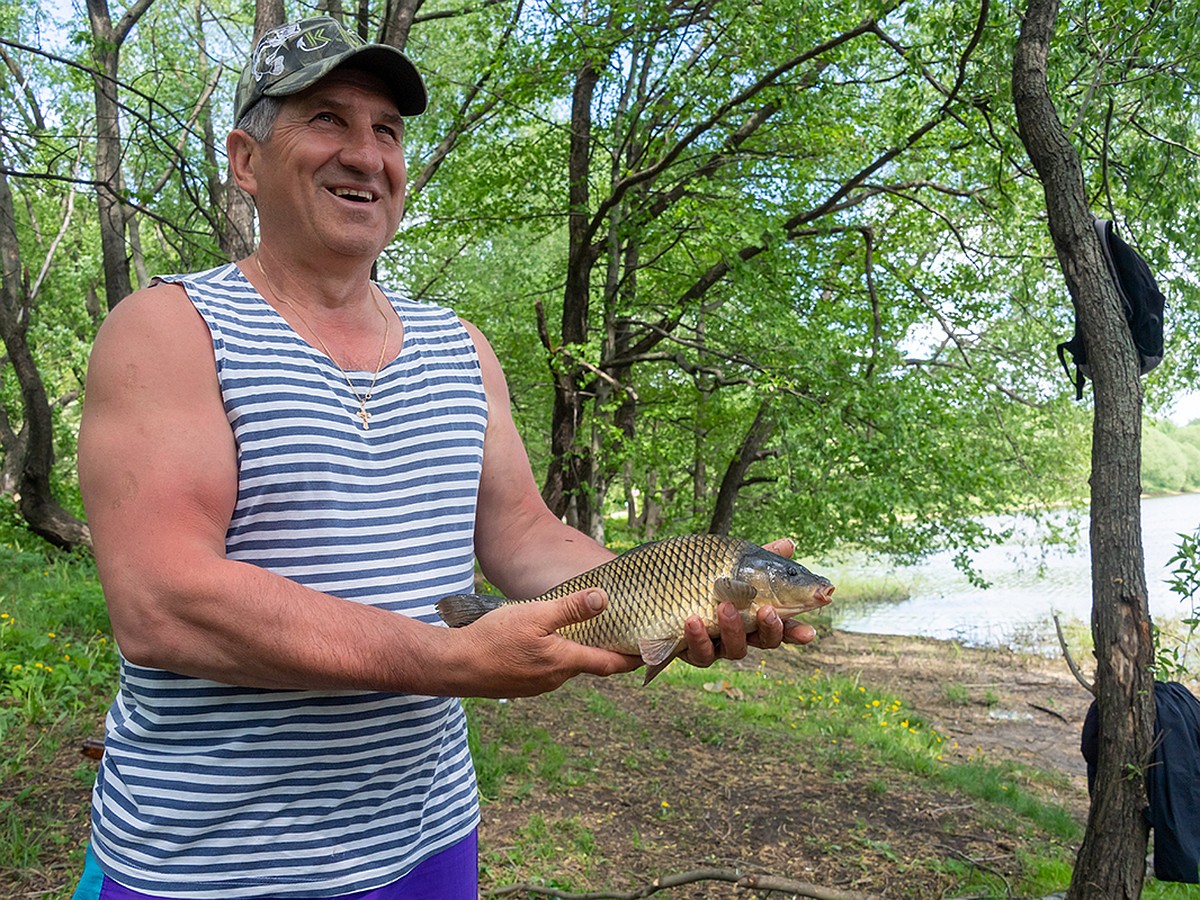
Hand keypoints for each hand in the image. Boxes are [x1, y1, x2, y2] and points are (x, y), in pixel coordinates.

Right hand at [447, 588, 639, 697]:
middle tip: (619, 633)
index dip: (632, 658)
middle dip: (604, 651)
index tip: (652, 653)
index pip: (609, 664)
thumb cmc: (493, 638)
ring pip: (565, 667)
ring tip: (582, 632)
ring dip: (576, 652)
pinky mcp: (519, 685)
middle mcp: (555, 680)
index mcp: (564, 662)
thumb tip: (604, 599)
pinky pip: (545, 670)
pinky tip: (543, 642)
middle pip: (588, 664)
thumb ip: (571, 608)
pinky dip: (554, 657)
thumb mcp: (534, 614)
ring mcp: (536, 686)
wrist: (452, 667)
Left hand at [678, 537, 816, 668]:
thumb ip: (761, 557)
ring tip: (725, 607)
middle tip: (767, 612)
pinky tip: (692, 620)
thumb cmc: (700, 574)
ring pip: (732, 649)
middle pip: (761, 641)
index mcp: (752, 614)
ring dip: (732, 629)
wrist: (656, 585)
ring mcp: (716, 644)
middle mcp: (738, 633)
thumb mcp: (730, 562)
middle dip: (769, 629)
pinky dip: (697, 638)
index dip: (795, 632)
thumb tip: (790, 543)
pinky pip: (698, 652)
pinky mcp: (690, 651)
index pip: (780, 626)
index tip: (809, 632)